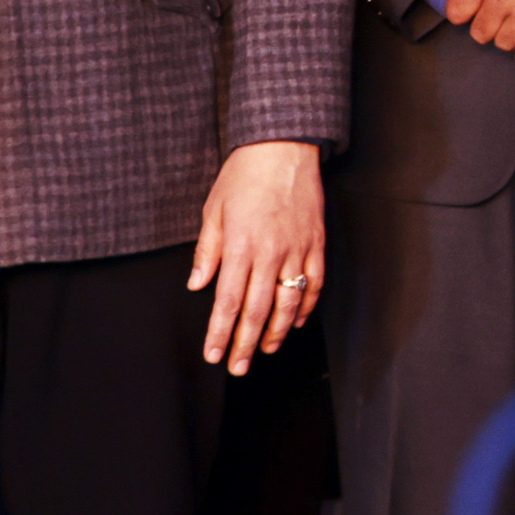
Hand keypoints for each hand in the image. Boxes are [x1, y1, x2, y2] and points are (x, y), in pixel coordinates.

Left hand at [190, 141, 322, 373]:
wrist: (283, 147)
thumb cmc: (244, 175)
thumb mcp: (214, 209)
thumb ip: (207, 251)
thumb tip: (198, 284)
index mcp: (240, 246)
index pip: (227, 302)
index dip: (220, 333)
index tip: (214, 354)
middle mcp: (270, 253)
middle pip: (257, 311)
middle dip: (245, 344)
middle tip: (237, 367)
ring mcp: (297, 250)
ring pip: (289, 304)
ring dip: (276, 332)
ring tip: (264, 350)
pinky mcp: (316, 244)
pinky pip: (314, 284)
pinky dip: (307, 307)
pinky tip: (297, 321)